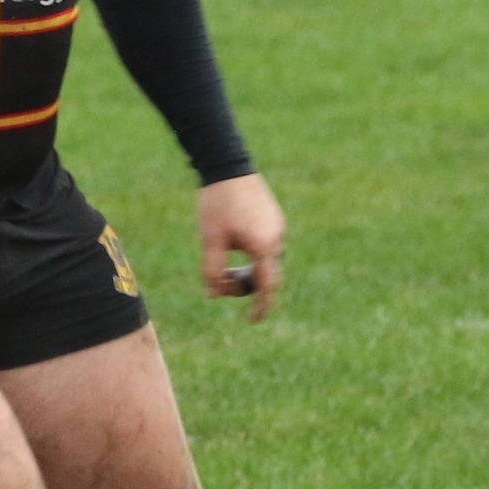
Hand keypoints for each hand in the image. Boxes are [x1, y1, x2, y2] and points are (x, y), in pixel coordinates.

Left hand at [198, 172, 285, 319]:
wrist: (228, 167)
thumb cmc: (217, 205)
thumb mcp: (210, 241)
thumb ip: (212, 271)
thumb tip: (215, 295)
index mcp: (264, 247)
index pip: (266, 286)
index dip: (261, 306)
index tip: (252, 321)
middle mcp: (277, 239)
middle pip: (266, 276)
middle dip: (245, 284)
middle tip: (221, 281)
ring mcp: (279, 228)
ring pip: (265, 261)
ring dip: (248, 269)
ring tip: (223, 260)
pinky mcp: (274, 220)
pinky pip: (266, 246)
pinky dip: (253, 255)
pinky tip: (233, 243)